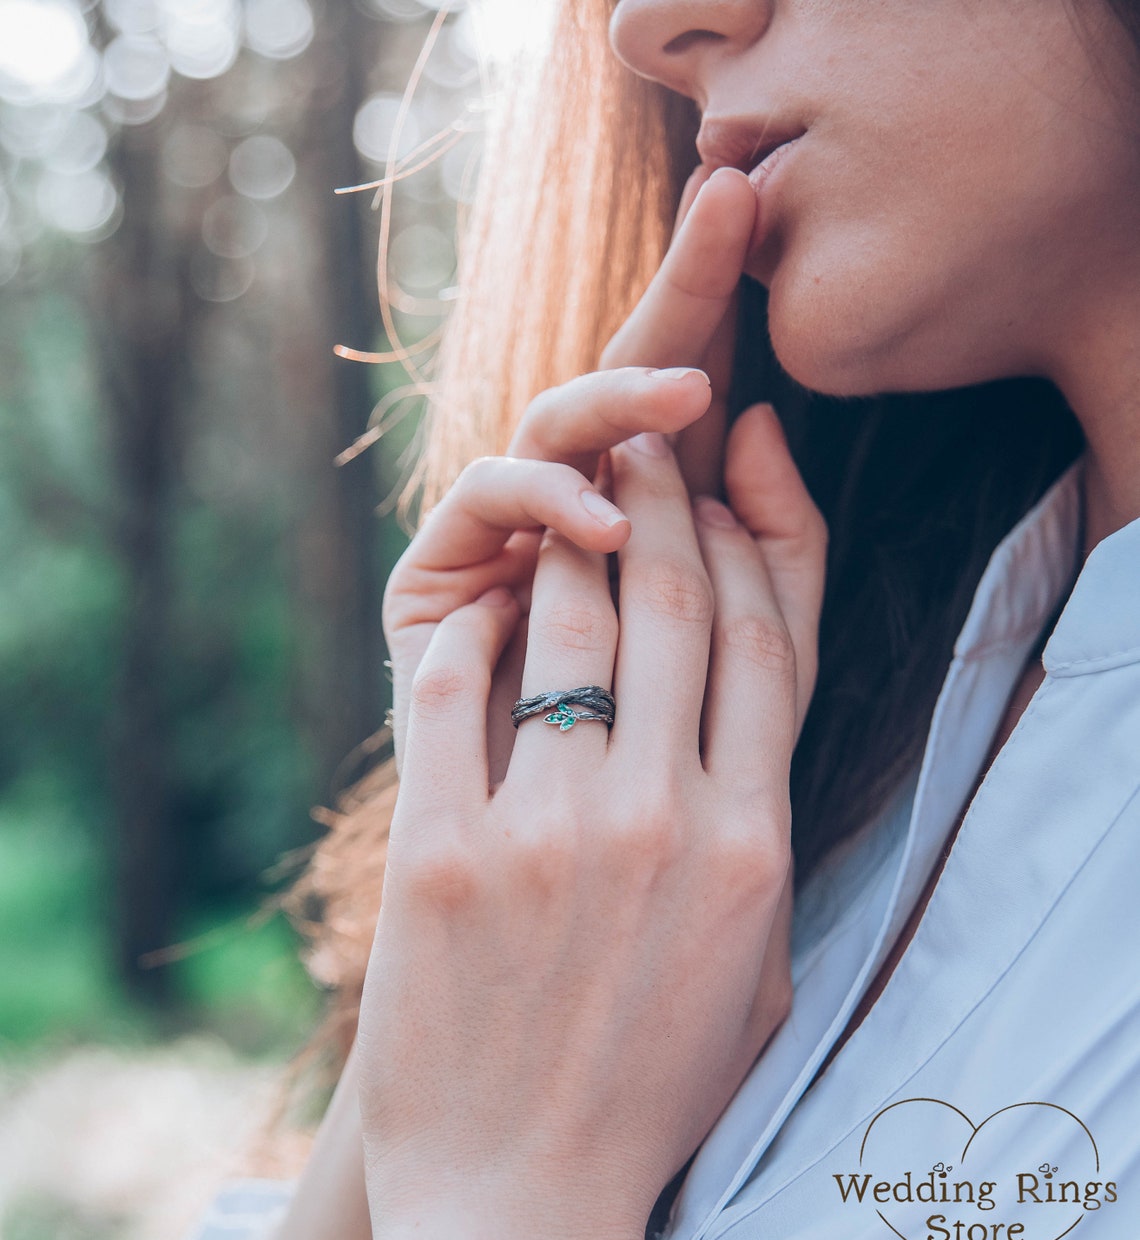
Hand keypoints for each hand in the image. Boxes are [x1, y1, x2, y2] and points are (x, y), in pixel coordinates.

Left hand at [360, 420, 826, 1239]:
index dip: (747, 544)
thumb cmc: (648, 1082)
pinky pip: (456, 691)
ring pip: (570, 626)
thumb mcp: (753, 963)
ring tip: (566, 504)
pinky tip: (478, 607)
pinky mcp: (440, 853)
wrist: (523, 1198)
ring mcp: (547, 833)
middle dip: (667, 502)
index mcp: (753, 845)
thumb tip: (749, 721)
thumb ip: (764, 838)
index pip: (766, 641)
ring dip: (571, 542)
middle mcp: (663, 821)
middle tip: (651, 446)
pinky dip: (469, 631)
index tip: (725, 493)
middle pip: (676, 605)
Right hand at [382, 167, 760, 782]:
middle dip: (687, 279)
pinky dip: (549, 500)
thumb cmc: (671, 770)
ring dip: (623, 392)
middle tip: (731, 197)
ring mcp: (515, 531)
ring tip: (690, 391)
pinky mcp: (443, 566)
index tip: (759, 199)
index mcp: (661, 511)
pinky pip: (489, 495)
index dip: (726, 290)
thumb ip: (778, 549)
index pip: (699, 383)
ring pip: (560, 417)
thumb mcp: (759, 659)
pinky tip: (610, 525)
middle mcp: (586, 502)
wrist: (571, 881)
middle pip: (635, 368)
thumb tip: (756, 420)